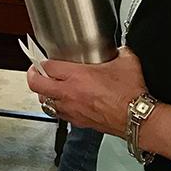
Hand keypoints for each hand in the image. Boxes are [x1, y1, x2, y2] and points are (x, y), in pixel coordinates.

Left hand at [24, 47, 146, 137]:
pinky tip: (63, 101)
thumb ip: (118, 51)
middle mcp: (69, 93)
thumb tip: (117, 49)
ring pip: (44, 102)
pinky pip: (58, 114)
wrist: (137, 118)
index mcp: (77, 76)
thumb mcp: (126, 61)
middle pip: (36, 85)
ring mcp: (71, 109)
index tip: (43, 60)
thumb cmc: (131, 94)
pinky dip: (56, 107)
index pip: (47, 67)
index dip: (42, 62)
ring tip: (48, 87)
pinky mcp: (77, 121)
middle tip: (36, 72)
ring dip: (43, 93)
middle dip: (33, 76)